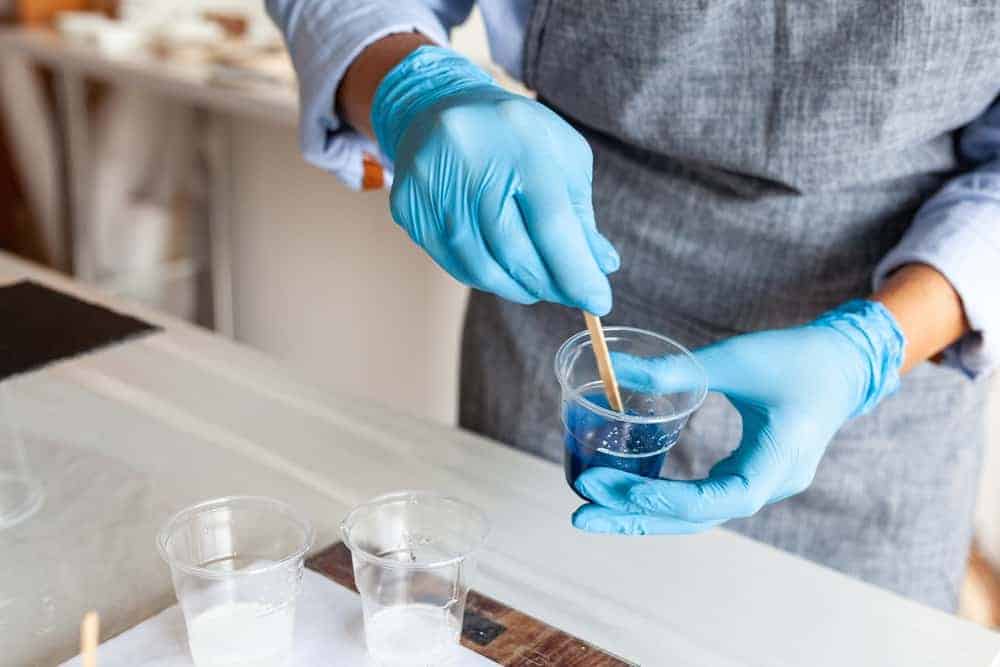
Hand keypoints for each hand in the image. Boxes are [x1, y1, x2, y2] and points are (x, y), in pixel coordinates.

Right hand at [371, 46, 618, 313]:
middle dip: (549, 284)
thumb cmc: (513, 135)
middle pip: (515, 250)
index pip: (552, 223)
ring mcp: (432, 184)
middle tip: (570, 295)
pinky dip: (485, 278)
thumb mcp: (560, 157)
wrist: (438, 105)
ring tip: (537, 286)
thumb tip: (600, 266)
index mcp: (520, 141)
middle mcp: (470, 159)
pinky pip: (453, 262)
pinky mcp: (408, 206)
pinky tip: (503, 272)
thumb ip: (580, 213)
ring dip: (517, 287)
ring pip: (482, 265)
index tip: (598, 302)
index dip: (576, 271)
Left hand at [571, 300, 905, 533]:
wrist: (844, 363)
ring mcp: (765, 485)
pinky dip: (666, 497)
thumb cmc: (796, 356)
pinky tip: (627, 493)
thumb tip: (611, 369)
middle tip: (580, 513)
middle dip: (637, 517)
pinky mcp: (754, 475)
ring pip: (699, 512)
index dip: (666, 499)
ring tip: (592, 508)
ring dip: (646, 512)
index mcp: (779, 462)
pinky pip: (705, 497)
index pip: (719, 498)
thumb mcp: (736, 359)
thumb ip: (676, 370)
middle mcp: (773, 485)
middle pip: (698, 517)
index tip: (616, 489)